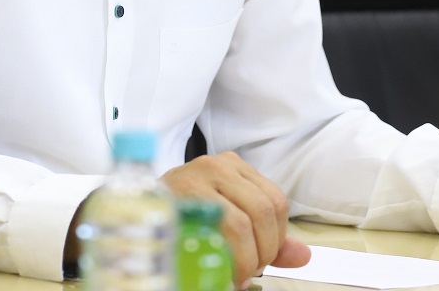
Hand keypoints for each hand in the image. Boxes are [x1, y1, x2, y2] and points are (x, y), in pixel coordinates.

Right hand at [162, 152, 310, 286]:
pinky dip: (223, 257)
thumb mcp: (230, 217)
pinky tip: (218, 267)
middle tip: (249, 271)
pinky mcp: (177, 196)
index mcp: (235, 167)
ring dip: (244, 258)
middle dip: (262, 251)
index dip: (275, 238)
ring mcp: (196, 178)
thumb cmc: (184, 214)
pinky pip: (213, 230)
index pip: (275, 201)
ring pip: (240, 222)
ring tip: (235, 273)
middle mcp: (218, 165)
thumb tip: (303, 256)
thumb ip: (266, 236)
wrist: (135, 210)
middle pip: (262, 210)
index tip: (263, 259)